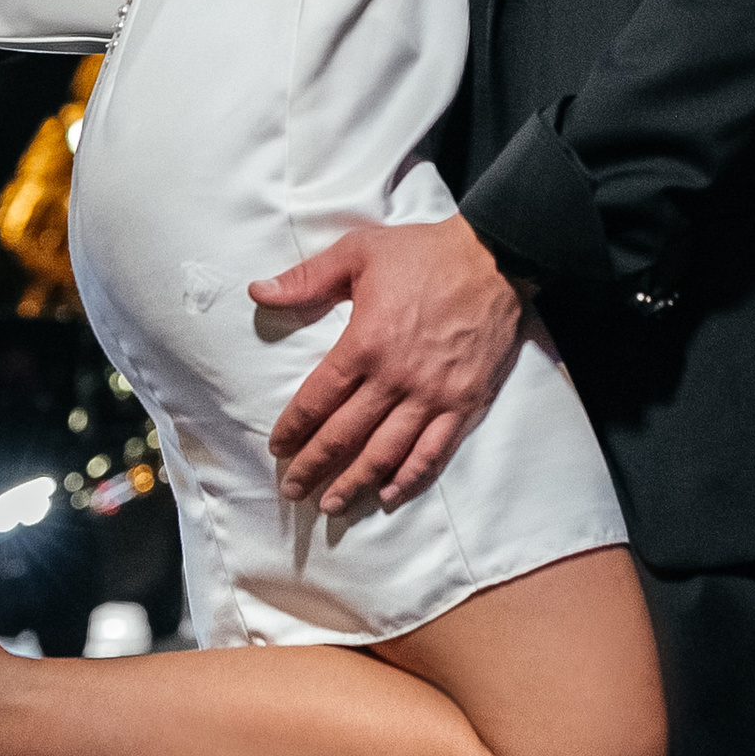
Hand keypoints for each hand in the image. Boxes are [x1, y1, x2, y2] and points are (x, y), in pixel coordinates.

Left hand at [251, 216, 524, 508]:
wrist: (496, 259)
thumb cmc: (424, 253)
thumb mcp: (359, 252)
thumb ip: (307, 278)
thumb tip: (258, 292)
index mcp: (365, 344)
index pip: (318, 399)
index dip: (294, 428)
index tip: (278, 448)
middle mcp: (396, 378)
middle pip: (345, 435)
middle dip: (314, 466)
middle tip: (292, 489)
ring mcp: (433, 396)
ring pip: (385, 452)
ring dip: (354, 482)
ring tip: (331, 504)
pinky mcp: (465, 403)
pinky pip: (433, 451)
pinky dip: (409, 477)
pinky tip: (388, 492)